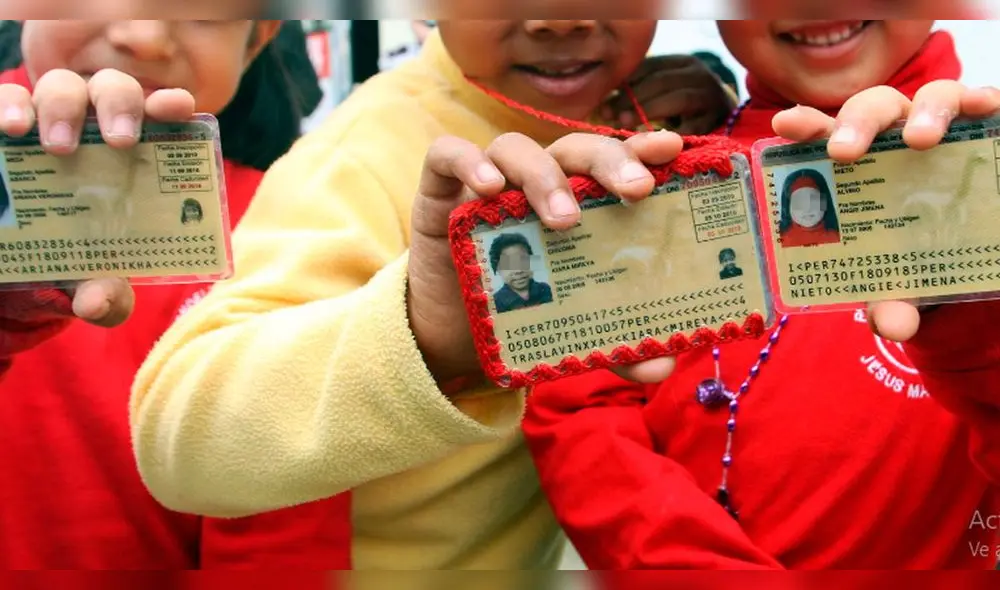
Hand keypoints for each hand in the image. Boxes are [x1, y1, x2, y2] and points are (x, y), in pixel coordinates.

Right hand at [0, 68, 195, 330]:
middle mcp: (93, 123)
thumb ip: (105, 296)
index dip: (170, 104)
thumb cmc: (73, 257)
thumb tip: (98, 304)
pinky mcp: (3, 123)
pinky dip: (5, 106)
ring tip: (58, 146)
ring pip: (58, 85)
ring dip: (62, 106)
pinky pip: (2, 99)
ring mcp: (45, 118)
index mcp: (134, 151)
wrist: (16, 262)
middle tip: (120, 141)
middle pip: (112, 89)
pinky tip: (8, 129)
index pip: (159, 114)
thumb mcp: (90, 282)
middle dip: (120, 105)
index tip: (179, 108)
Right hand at [408, 130, 683, 385]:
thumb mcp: (573, 329)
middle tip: (636, 191)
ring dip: (544, 175)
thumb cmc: (521, 312)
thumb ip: (616, 344)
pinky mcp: (440, 190)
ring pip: (515, 148)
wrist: (452, 332)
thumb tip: (661, 369)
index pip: (613, 160)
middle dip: (608, 161)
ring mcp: (488, 181)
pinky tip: (489, 186)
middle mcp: (538, 181)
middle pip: (574, 149)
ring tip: (564, 219)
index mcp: (578, 200)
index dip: (640, 147)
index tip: (671, 148)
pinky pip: (447, 156)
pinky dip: (468, 160)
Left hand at [600, 54, 734, 134]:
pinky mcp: (719, 121)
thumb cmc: (682, 111)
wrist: (723, 124)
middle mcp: (700, 75)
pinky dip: (671, 135)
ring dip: (648, 111)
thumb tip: (603, 104)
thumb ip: (638, 94)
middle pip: (662, 80)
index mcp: (682, 63)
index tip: (604, 98)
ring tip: (624, 124)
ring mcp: (712, 97)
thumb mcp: (662, 95)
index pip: (650, 65)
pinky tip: (650, 143)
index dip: (625, 81)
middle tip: (609, 113)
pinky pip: (695, 126)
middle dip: (633, 97)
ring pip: (679, 98)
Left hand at [771, 81, 999, 341]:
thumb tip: (893, 327)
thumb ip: (890, 301)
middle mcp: (895, 135)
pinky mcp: (984, 126)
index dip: (804, 125)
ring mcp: (943, 125)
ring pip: (933, 97)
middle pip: (871, 108)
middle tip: (846, 153)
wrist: (968, 256)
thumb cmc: (912, 256)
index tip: (784, 127)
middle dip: (857, 124)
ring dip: (926, 111)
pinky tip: (985, 110)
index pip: (821, 135)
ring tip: (922, 140)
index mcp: (855, 163)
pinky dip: (985, 100)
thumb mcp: (899, 284)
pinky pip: (985, 102)